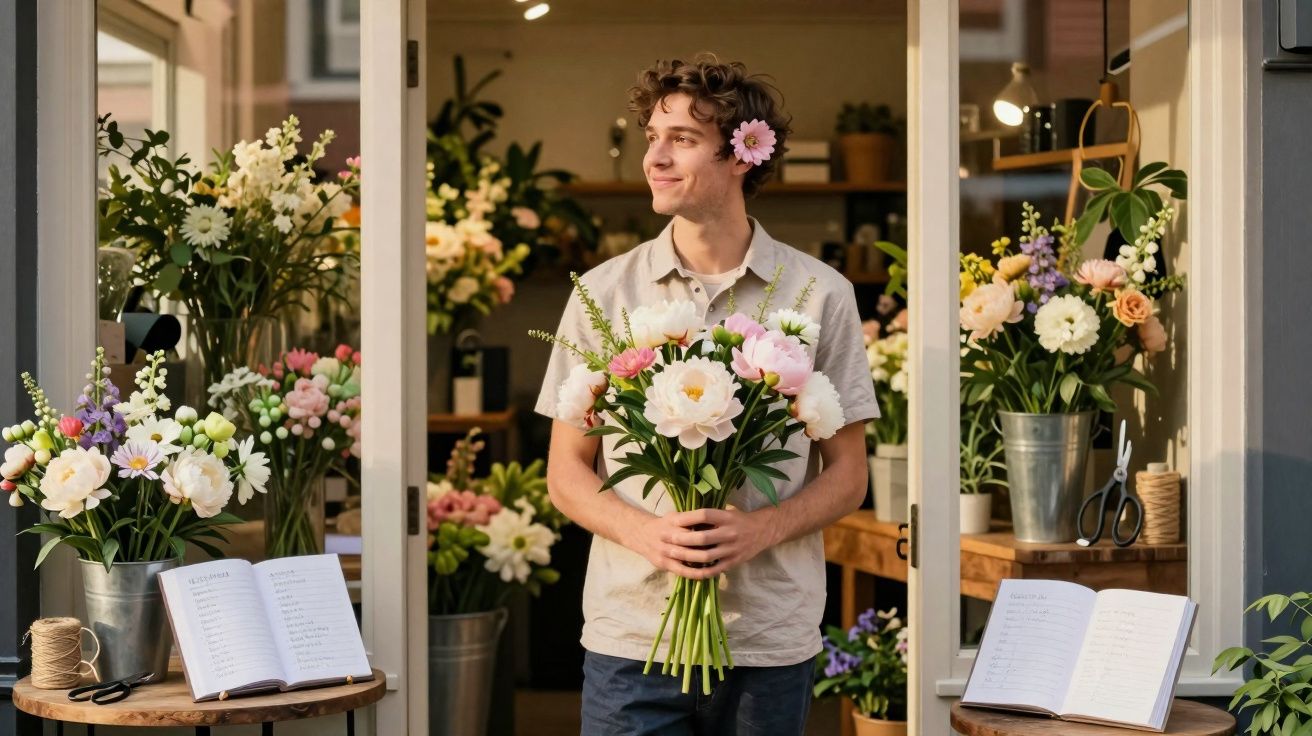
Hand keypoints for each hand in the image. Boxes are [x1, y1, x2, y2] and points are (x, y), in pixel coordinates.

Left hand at [656, 507, 778, 579]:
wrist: (763, 531)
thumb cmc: (739, 520)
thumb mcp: (726, 512)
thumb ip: (709, 516)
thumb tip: (684, 517)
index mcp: (727, 517)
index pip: (704, 515)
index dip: (687, 518)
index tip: (673, 520)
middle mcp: (730, 533)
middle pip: (702, 537)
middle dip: (682, 539)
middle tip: (667, 538)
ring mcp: (732, 549)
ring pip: (706, 555)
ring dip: (687, 556)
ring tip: (673, 554)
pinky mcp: (734, 561)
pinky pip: (715, 569)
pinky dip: (701, 571)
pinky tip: (688, 570)